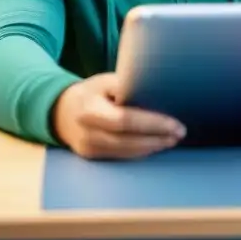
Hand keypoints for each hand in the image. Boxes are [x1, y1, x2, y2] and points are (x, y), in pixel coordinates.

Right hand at [52, 73, 185, 159]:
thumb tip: (157, 88)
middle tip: (180, 133)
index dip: (151, 124)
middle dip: (157, 138)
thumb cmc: (91, 92)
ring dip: (152, 147)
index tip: (174, 123)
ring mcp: (88, 148)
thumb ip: (126, 86)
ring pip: (126, 152)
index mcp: (90, 109)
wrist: (60, 112)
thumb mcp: (104, 81)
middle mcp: (87, 132)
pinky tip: (156, 145)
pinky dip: (141, 151)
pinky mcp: (92, 157)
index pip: (125, 120)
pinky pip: (121, 156)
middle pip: (127, 140)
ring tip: (173, 139)